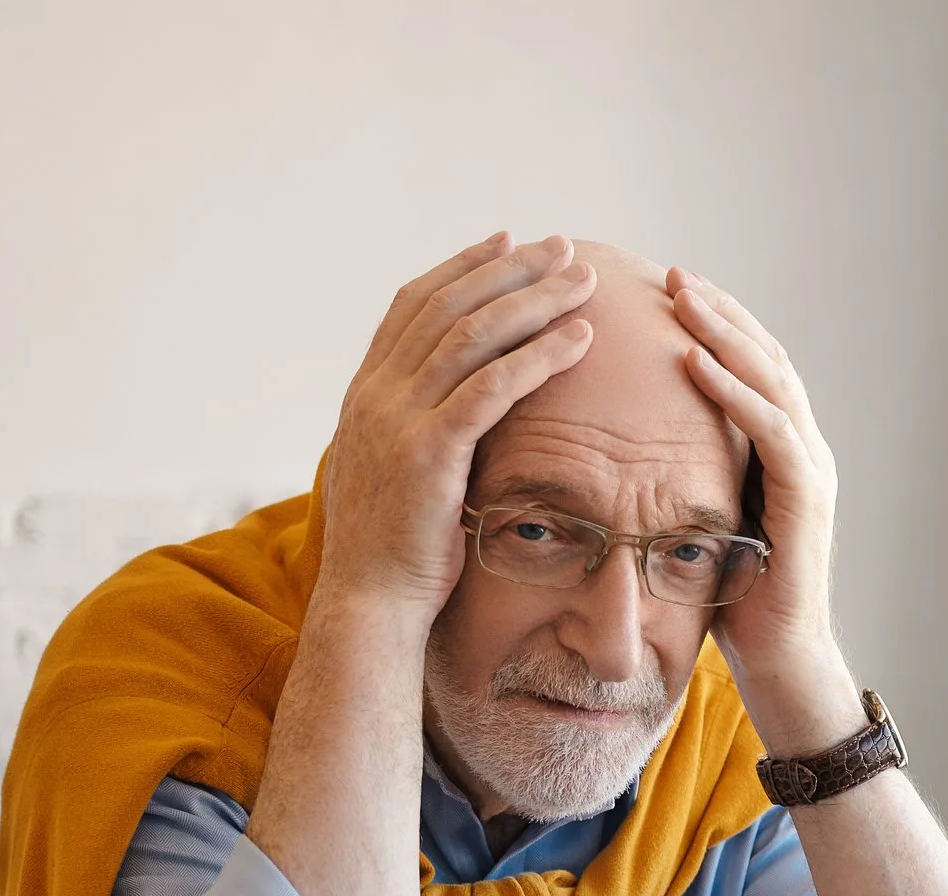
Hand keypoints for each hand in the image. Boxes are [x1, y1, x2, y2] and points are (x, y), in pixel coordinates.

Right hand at [317, 233, 598, 620]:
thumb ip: (414, 427)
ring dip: (533, 301)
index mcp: (365, 392)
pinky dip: (538, 357)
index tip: (505, 241)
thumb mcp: (394, 471)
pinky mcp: (429, 453)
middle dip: (509, 270)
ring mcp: (398, 420)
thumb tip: (450, 405)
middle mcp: (375, 394)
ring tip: (582, 282)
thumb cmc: (395, 547)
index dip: (462, 268)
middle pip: (448, 306)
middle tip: (561, 248)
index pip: (413, 306)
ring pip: (473, 336)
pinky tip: (578, 341)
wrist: (369, 602)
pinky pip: (492, 388)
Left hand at [668, 270, 858, 746]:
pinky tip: (696, 362)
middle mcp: (805, 451)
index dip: (714, 326)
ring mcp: (811, 472)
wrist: (781, 662)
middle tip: (672, 273)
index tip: (666, 292)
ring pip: (773, 379)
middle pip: (766, 357)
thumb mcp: (703, 522)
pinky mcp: (805, 499)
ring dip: (726, 334)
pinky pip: (771, 428)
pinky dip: (734, 391)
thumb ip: (688, 479)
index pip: (752, 368)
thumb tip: (627, 450)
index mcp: (782, 453)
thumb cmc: (735, 602)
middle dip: (719, 312)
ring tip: (684, 298)